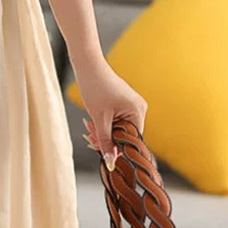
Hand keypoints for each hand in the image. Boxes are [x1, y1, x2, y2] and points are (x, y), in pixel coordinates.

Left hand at [73, 57, 147, 171]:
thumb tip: (110, 161)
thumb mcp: (98, 118)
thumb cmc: (94, 88)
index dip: (117, 147)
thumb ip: (105, 140)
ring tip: (89, 126)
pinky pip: (116, 120)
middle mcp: (139, 108)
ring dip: (103, 131)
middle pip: (125, 134)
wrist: (88, 66)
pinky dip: (104, 123)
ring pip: (118, 128)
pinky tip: (92, 121)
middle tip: (90, 137)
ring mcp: (132, 105)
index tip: (102, 150)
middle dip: (107, 138)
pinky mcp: (123, 103)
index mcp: (138, 111)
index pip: (132, 139)